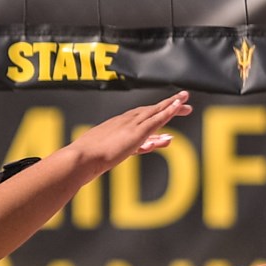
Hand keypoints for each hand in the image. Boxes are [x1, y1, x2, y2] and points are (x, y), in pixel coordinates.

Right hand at [69, 92, 192, 168]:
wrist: (81, 158)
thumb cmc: (84, 161)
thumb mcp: (96, 159)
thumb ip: (100, 160)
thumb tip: (98, 165)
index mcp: (114, 127)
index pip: (137, 120)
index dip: (151, 117)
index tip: (163, 118)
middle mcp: (123, 122)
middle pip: (149, 112)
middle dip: (166, 107)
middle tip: (182, 102)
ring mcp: (131, 125)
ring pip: (155, 111)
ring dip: (171, 104)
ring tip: (185, 100)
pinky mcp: (137, 131)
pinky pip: (157, 119)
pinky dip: (169, 111)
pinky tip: (178, 105)